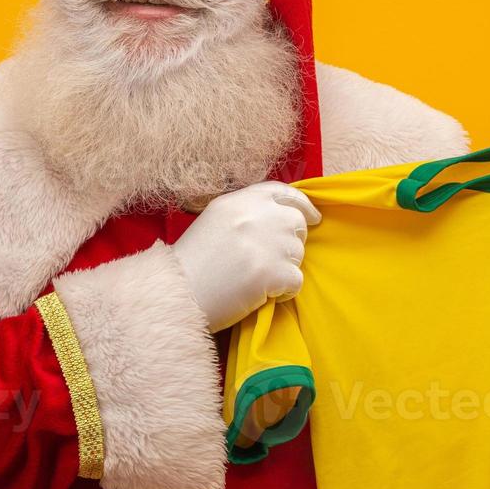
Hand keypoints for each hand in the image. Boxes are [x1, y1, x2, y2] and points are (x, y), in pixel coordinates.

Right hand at [170, 180, 322, 332]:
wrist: (176, 295)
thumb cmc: (191, 266)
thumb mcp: (213, 222)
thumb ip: (246, 214)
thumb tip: (283, 218)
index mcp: (237, 201)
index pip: (282, 192)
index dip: (302, 204)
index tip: (313, 217)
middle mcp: (254, 216)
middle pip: (296, 222)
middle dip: (291, 242)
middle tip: (269, 261)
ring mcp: (265, 243)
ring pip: (298, 253)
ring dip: (285, 268)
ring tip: (256, 279)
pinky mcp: (272, 272)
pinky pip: (296, 280)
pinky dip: (284, 291)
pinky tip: (262, 294)